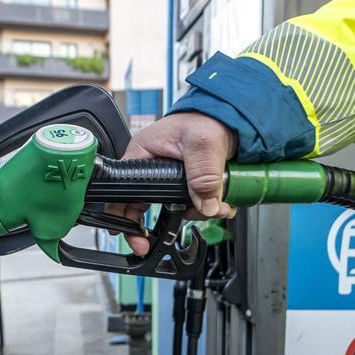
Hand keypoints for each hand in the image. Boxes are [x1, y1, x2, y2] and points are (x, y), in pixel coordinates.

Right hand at [108, 112, 237, 254]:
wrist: (231, 117)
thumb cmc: (207, 118)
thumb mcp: (202, 144)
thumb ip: (203, 176)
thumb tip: (205, 205)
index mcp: (141, 154)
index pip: (123, 190)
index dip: (123, 216)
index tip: (132, 237)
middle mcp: (152, 168)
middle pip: (148, 205)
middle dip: (170, 219)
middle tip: (171, 234)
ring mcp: (171, 177)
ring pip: (176, 208)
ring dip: (198, 212)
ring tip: (216, 205)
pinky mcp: (189, 182)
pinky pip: (194, 204)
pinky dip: (209, 207)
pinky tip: (221, 201)